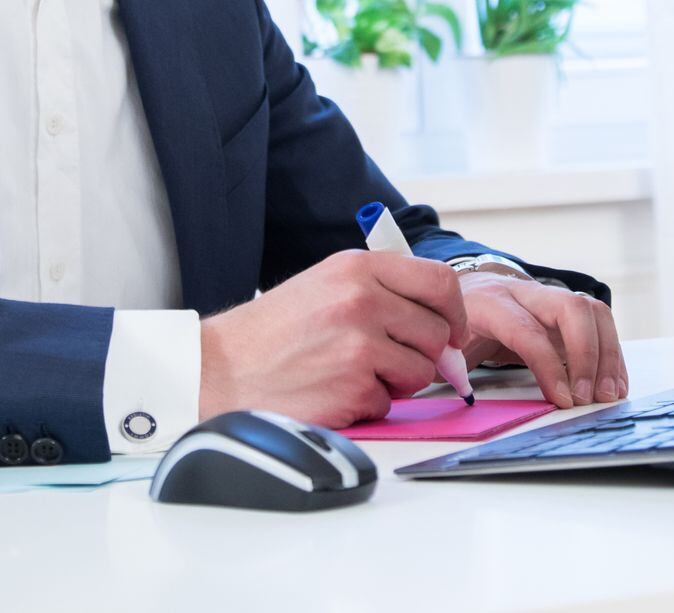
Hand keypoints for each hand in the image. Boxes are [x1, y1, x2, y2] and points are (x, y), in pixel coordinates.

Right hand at [198, 249, 467, 427]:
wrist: (220, 369)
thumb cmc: (273, 332)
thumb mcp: (325, 285)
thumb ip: (382, 292)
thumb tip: (440, 322)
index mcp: (357, 268)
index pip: (439, 281)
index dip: (454, 312)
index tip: (451, 331)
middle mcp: (362, 299)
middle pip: (437, 333)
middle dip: (421, 354)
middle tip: (388, 360)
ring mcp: (360, 344)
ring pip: (420, 371)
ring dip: (395, 381)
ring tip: (352, 372)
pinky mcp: (353, 387)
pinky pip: (389, 402)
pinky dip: (367, 404)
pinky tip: (333, 391)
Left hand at [456, 274, 627, 408]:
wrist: (465, 289)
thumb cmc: (455, 324)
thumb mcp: (444, 343)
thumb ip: (451, 366)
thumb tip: (465, 398)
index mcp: (490, 302)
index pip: (528, 330)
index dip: (550, 366)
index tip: (564, 400)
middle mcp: (525, 293)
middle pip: (571, 308)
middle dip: (588, 355)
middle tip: (589, 397)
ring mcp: (550, 298)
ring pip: (592, 310)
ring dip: (608, 354)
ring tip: (608, 394)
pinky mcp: (567, 310)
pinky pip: (600, 323)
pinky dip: (612, 354)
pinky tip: (614, 382)